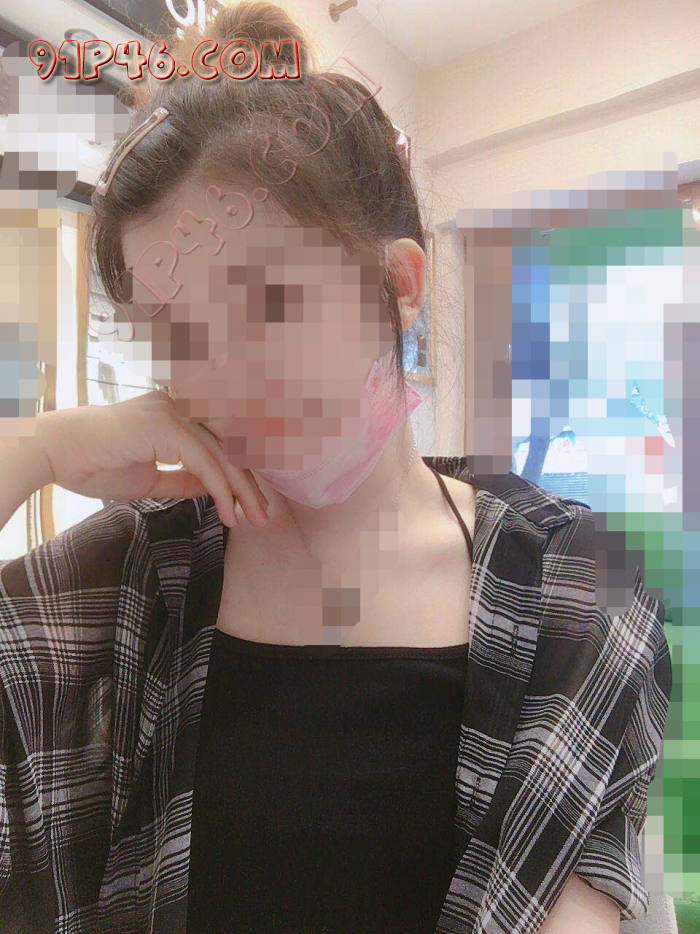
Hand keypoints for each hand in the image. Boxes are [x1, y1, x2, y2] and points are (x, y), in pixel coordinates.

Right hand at [33, 391, 268, 528]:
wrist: (54, 454)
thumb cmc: (92, 464)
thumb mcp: (149, 477)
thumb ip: (182, 480)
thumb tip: (212, 489)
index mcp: (173, 415)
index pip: (218, 444)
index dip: (239, 474)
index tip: (252, 504)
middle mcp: (177, 408)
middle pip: (227, 447)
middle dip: (248, 485)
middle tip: (264, 517)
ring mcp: (173, 414)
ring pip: (222, 454)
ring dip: (242, 490)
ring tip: (255, 519)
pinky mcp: (166, 427)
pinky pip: (204, 462)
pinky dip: (220, 489)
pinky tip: (230, 513)